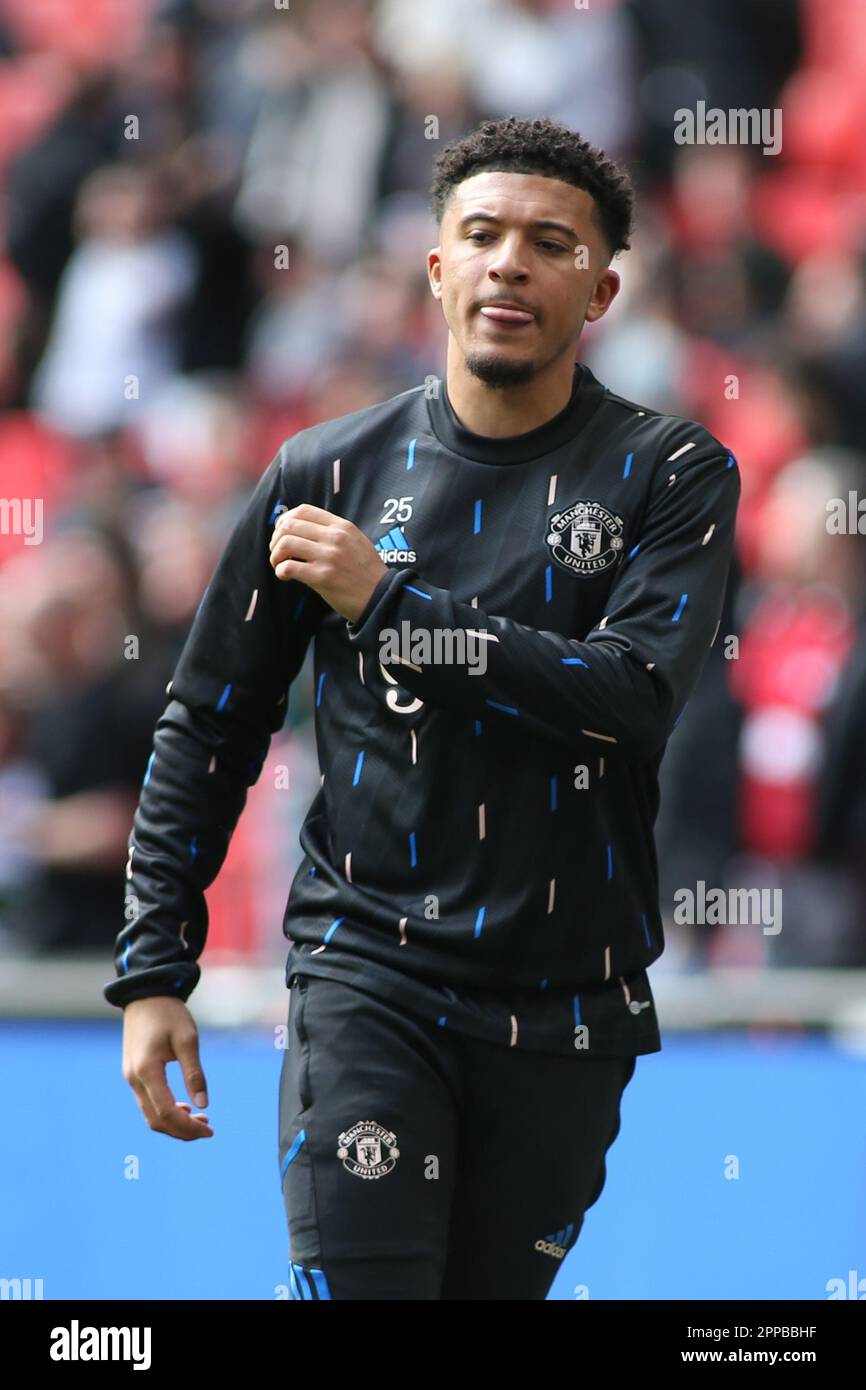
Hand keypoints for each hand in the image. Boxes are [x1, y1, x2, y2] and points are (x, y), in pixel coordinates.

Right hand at [122, 996, 213, 1140]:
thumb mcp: (187, 1040)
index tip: (210, 1130)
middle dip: (182, 1130)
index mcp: (147, 1070)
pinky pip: (147, 1102)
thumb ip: (194, 1073)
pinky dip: (165, 1111)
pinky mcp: (133, 1074)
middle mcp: (134, 1079)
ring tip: (200, 1120)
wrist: (146, 995)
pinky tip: (184, 1108)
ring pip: (150, 1114)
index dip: (188, 1127)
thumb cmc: (168, 1013)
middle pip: (156, 1120)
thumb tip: (204, 1105)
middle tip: (208, 1129)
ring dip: (174, 1123)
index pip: (167, 1112)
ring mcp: (130, 1078)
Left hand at [268, 503, 387, 622]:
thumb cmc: (366, 572)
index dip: (286, 520)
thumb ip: (334, 532)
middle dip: (276, 539)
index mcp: (342, 526)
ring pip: (285, 544)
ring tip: (279, 564)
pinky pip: (288, 568)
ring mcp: (328, 557)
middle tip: (278, 552)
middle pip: (289, 525)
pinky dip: (280, 571)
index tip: (283, 533)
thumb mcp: (356, 541)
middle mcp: (335, 538)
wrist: (381, 597)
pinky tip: (286, 577)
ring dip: (275, 555)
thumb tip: (302, 528)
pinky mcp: (322, 577)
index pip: (303, 510)